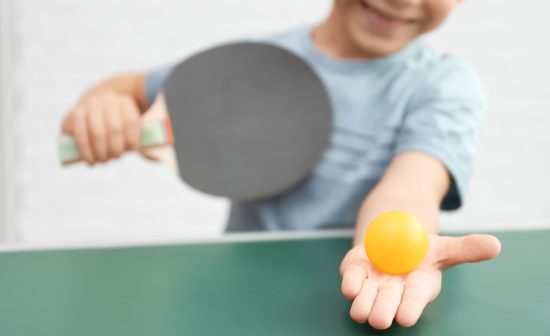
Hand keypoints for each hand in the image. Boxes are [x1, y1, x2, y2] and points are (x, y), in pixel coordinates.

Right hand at [61, 92, 141, 164]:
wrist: (93, 109)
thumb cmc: (117, 124)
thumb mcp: (131, 127)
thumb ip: (145, 138)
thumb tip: (155, 157)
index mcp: (124, 101)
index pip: (132, 122)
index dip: (133, 140)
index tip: (133, 150)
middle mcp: (105, 100)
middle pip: (115, 129)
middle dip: (116, 149)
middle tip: (116, 157)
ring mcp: (87, 105)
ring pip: (97, 133)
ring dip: (101, 153)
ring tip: (103, 161)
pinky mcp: (71, 115)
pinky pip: (80, 135)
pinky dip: (86, 152)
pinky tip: (90, 160)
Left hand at [340, 233, 500, 328]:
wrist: (394, 240)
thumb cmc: (422, 251)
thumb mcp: (444, 246)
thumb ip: (467, 248)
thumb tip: (496, 245)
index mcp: (419, 288)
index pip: (414, 302)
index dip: (409, 309)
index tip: (405, 318)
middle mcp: (394, 292)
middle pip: (387, 306)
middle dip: (383, 312)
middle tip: (380, 317)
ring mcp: (372, 286)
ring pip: (364, 302)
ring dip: (362, 305)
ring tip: (361, 307)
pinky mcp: (355, 275)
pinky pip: (350, 283)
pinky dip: (349, 286)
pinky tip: (350, 288)